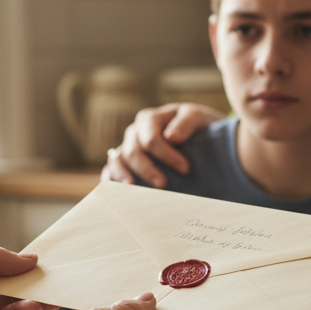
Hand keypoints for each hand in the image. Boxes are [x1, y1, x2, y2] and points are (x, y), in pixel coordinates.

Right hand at [101, 103, 223, 186]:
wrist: (200, 138)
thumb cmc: (198, 127)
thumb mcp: (197, 117)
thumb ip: (186, 123)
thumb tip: (171, 138)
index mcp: (150, 119)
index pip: (151, 139)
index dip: (166, 155)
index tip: (185, 170)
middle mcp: (135, 132)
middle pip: (133, 151)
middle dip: (147, 170)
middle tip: (163, 186)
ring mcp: (127, 147)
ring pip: (117, 160)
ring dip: (124, 176)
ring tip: (135, 190)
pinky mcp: (123, 163)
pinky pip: (110, 170)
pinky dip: (111, 180)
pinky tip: (120, 192)